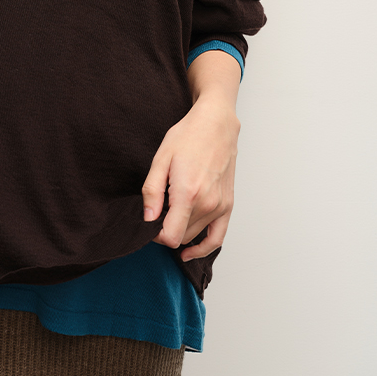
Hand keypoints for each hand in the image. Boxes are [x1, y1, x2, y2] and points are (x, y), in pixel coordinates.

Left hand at [141, 97, 239, 259]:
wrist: (216, 125)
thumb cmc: (188, 137)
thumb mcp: (160, 159)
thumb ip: (152, 192)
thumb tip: (147, 219)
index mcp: (188, 193)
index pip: (171, 236)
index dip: (155, 235)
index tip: (148, 223)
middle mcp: (208, 204)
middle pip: (181, 236)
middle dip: (165, 230)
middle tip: (157, 212)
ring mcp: (221, 206)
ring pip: (195, 236)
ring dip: (180, 232)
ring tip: (170, 216)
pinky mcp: (228, 205)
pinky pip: (218, 238)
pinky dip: (203, 248)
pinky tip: (189, 250)